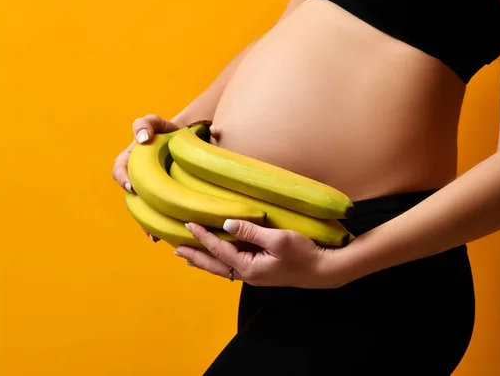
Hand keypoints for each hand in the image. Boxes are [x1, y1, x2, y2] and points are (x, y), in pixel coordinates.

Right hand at [113, 114, 181, 241]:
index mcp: (132, 160)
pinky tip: (158, 237)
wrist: (190, 145)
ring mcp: (150, 189)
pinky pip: (155, 215)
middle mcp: (137, 176)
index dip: (122, 178)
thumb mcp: (160, 124)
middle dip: (134, 205)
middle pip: (130, 194)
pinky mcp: (162, 200)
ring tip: (152, 233)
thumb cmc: (172, 133)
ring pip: (141, 208)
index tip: (131, 186)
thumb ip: (148, 123)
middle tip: (142, 210)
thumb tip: (141, 136)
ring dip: (144, 221)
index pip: (120, 168)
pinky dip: (155, 226)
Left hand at [175, 219, 338, 288]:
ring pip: (222, 268)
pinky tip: (217, 259)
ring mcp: (254, 275)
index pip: (219, 250)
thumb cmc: (304, 253)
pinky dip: (219, 261)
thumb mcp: (278, 239)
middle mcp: (248, 274)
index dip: (203, 236)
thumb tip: (226, 224)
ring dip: (204, 260)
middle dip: (195, 256)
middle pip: (214, 265)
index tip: (188, 225)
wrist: (323, 270)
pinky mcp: (260, 271)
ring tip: (188, 257)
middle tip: (175, 250)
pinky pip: (232, 267)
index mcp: (249, 267)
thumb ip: (251, 232)